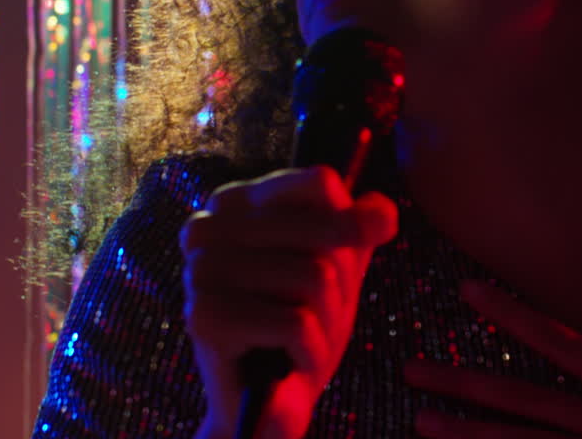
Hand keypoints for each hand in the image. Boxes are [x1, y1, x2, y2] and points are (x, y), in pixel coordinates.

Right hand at [179, 165, 398, 438]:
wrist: (272, 399)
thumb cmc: (303, 319)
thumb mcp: (341, 263)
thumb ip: (361, 227)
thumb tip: (383, 211)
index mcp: (235, 201)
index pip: (320, 183)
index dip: (353, 222)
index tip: (350, 252)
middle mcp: (207, 227)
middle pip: (326, 233)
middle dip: (341, 282)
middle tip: (319, 312)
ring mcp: (199, 271)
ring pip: (315, 276)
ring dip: (327, 319)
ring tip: (302, 337)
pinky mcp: (204, 318)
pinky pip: (296, 323)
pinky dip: (311, 349)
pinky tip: (292, 360)